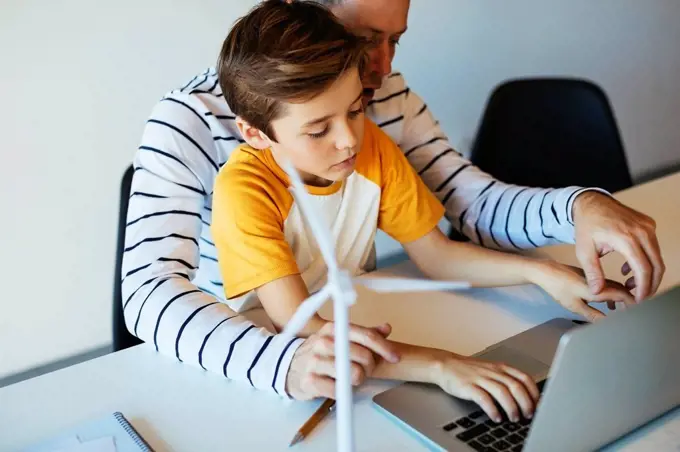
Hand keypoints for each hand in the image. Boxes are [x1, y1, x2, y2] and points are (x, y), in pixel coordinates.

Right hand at [285, 322, 399, 399]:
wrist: (289, 366)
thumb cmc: (320, 353)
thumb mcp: (339, 338)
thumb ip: (364, 334)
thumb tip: (386, 328)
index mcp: (333, 329)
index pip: (366, 336)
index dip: (384, 348)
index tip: (394, 357)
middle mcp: (324, 342)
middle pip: (364, 356)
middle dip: (369, 366)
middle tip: (363, 370)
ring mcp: (315, 361)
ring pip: (354, 374)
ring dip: (357, 380)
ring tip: (349, 377)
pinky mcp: (310, 380)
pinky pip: (340, 390)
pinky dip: (343, 391)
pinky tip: (337, 385)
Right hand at [434, 354, 539, 421]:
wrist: (446, 365)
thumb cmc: (470, 371)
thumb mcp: (492, 371)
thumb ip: (507, 381)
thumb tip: (527, 398)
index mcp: (501, 367)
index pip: (524, 378)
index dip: (534, 393)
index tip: (538, 405)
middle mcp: (493, 371)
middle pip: (516, 386)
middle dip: (526, 403)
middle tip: (528, 415)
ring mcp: (480, 378)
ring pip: (502, 392)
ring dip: (511, 407)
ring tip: (514, 418)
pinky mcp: (468, 386)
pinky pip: (483, 398)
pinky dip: (492, 409)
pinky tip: (496, 417)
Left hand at [530, 261, 635, 321]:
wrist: (546, 271)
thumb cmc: (558, 288)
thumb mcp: (575, 306)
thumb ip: (593, 315)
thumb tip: (609, 325)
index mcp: (600, 288)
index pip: (625, 295)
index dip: (634, 305)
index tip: (638, 315)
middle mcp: (602, 281)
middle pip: (624, 291)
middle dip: (632, 303)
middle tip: (634, 316)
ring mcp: (597, 277)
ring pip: (617, 288)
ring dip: (622, 299)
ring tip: (622, 313)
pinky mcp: (591, 277)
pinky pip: (609, 286)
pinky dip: (613, 295)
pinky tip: (608, 305)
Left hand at [573, 191, 664, 301]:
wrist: (591, 203)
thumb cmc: (586, 225)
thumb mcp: (584, 250)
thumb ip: (592, 272)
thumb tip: (597, 292)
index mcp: (626, 238)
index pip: (643, 269)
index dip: (643, 288)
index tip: (638, 300)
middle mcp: (641, 231)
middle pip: (656, 265)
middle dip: (650, 285)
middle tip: (639, 297)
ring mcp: (647, 226)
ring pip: (657, 257)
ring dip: (648, 274)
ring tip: (630, 285)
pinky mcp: (649, 224)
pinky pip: (653, 248)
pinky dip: (646, 261)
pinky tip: (629, 269)